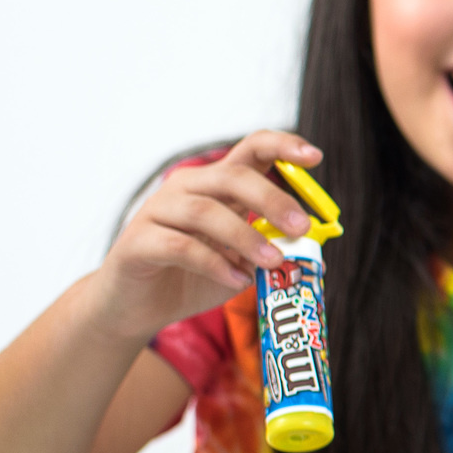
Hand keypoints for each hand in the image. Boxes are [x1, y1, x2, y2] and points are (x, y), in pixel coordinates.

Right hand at [91, 131, 325, 339]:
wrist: (138, 306)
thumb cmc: (195, 276)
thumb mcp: (244, 261)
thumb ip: (273, 249)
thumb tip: (316, 252)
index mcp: (217, 185)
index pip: (250, 149)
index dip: (282, 146)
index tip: (315, 156)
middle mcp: (186, 189)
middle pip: (232, 176)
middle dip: (272, 199)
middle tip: (300, 227)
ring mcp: (157, 212)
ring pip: (205, 212)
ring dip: (246, 237)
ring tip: (274, 262)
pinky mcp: (137, 242)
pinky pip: (180, 246)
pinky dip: (215, 264)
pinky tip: (239, 282)